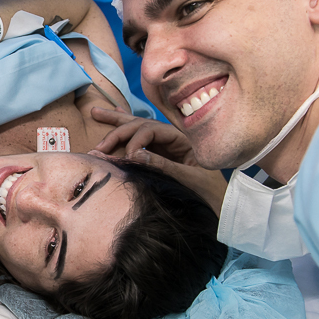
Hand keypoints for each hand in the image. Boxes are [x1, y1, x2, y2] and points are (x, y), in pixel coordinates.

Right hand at [90, 108, 227, 215]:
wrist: (223, 206)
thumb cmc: (212, 193)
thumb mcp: (190, 179)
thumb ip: (164, 166)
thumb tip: (135, 155)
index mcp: (183, 139)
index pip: (152, 130)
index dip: (136, 141)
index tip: (128, 159)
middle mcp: (173, 138)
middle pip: (141, 125)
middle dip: (118, 131)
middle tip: (99, 147)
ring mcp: (166, 145)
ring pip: (137, 127)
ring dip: (116, 121)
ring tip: (96, 112)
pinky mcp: (161, 154)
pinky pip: (140, 138)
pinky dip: (126, 126)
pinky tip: (114, 113)